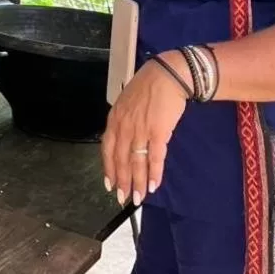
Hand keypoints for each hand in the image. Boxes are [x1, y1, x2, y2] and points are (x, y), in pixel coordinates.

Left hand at [101, 55, 187, 206]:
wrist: (167, 75)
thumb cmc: (148, 87)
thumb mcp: (127, 103)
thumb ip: (123, 122)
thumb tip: (124, 141)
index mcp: (115, 119)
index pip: (107, 149)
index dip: (108, 169)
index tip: (110, 184)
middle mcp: (124, 126)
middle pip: (121, 160)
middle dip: (122, 181)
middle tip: (124, 198)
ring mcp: (140, 130)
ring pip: (136, 162)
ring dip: (138, 182)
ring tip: (139, 198)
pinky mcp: (158, 132)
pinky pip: (154, 158)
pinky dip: (154, 173)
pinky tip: (154, 185)